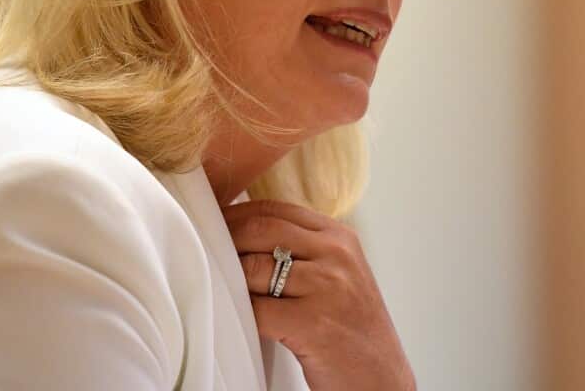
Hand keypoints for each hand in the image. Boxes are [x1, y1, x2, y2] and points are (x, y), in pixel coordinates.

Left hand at [224, 199, 415, 390]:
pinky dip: (239, 314)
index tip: (211, 222)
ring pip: (253, 268)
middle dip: (225, 240)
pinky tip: (237, 319)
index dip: (236, 214)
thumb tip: (243, 232)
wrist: (382, 380)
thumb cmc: (352, 330)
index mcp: (340, 238)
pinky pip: (257, 309)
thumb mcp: (339, 275)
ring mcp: (327, 288)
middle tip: (203, 252)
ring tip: (220, 289)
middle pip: (260, 230)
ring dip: (229, 280)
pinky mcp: (314, 323)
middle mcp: (337, 255)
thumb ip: (304, 250)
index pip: (275, 209)